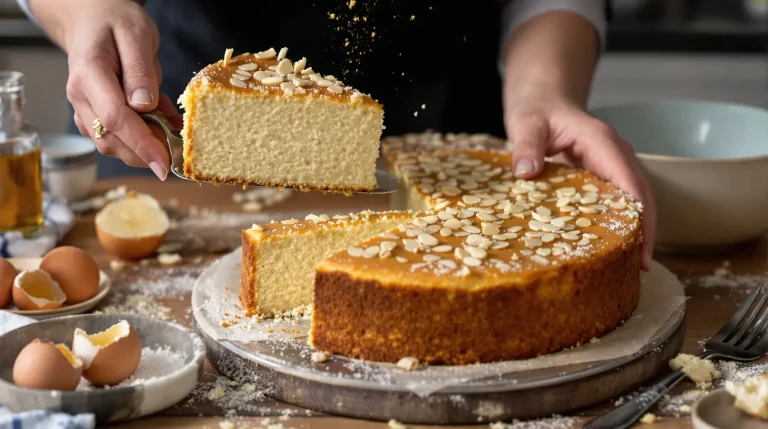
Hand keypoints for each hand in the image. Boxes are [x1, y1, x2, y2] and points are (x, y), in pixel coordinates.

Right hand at [59, 0, 180, 178]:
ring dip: (146, 144)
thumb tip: (144, 106)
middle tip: (178, 143)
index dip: (141, 144)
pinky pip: (116, 138)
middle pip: (112, 140)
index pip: (115, 118)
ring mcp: (83, 109)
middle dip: (147, 150)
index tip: (164, 163)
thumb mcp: (137, 35)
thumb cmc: (116, 23)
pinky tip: (158, 117)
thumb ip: (140, 71)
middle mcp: (80, 96)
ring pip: (113, 145)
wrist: (93, 20)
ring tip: (169, 120)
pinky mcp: (92, 117)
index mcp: (89, 73)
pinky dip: (141, 137)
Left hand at [505, 95, 656, 269]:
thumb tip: (525, 172)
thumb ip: (526, 145)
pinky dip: (619, 222)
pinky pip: (618, 200)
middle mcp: (614, 154)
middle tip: (640, 265)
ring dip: (636, 228)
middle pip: (642, 194)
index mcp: (601, 142)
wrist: (543, 100)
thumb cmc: (536, 110)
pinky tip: (612, 247)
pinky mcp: (604, 175)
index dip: (639, 213)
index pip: (629, 180)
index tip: (640, 243)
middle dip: (646, 229)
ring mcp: (612, 164)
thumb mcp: (526, 123)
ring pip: (634, 199)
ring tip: (631, 264)